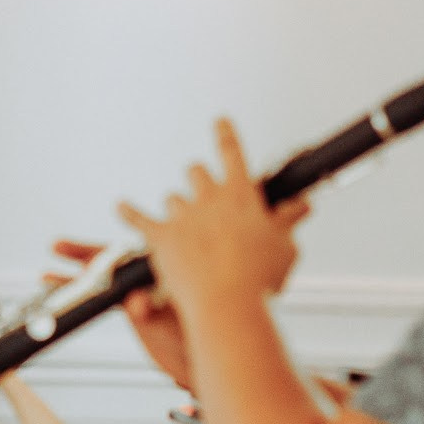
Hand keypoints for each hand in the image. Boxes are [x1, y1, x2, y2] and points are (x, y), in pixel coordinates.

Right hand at [56, 239, 196, 390]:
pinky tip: (55, 289)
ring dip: (74, 273)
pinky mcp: (130, 305)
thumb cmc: (201, 338)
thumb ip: (155, 312)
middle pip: (112, 257)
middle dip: (83, 253)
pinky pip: (101, 294)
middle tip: (57, 246)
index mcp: (166, 268)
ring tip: (46, 275)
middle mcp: (151, 274)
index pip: (131, 253)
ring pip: (102, 274)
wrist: (206, 359)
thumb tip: (136, 305)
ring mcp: (139, 288)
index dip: (106, 254)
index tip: (86, 260)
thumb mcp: (176, 325)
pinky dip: (78, 293)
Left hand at [120, 120, 310, 318]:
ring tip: (184, 223)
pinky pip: (139, 219)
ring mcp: (183, 216)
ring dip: (178, 207)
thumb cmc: (260, 279)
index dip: (225, 135)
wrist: (227, 302)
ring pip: (173, 198)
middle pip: (196, 171)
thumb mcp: (285, 247)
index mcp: (241, 194)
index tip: (219, 120)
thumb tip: (302, 205)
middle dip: (199, 177)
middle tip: (204, 190)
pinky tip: (120, 206)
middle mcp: (209, 197)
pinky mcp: (160, 238)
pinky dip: (129, 212)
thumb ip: (288, 221)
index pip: (232, 153)